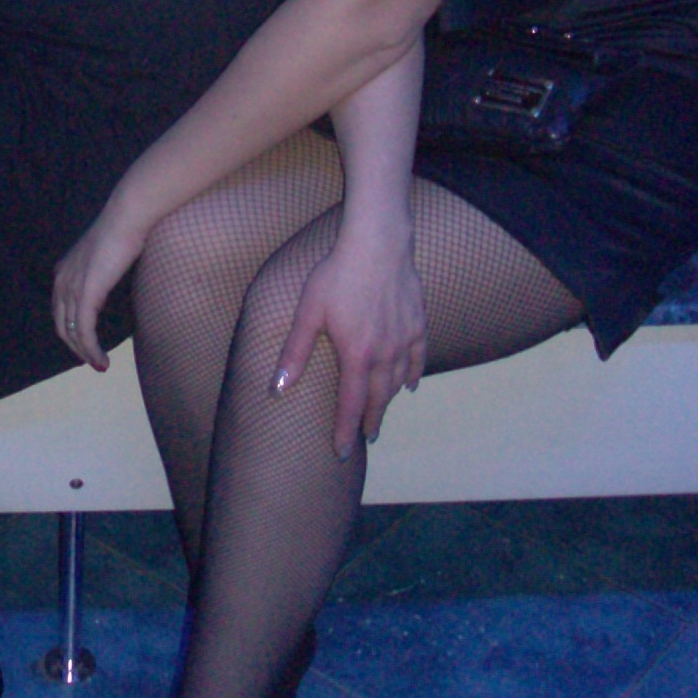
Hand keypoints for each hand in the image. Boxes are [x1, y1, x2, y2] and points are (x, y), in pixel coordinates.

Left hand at [52, 195, 153, 371]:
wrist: (125, 218)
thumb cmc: (122, 232)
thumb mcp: (104, 257)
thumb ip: (99, 273)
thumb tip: (107, 284)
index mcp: (63, 272)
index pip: (61, 311)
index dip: (71, 332)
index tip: (85, 347)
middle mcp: (61, 281)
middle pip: (62, 326)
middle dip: (76, 348)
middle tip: (92, 361)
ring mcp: (71, 288)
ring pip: (73, 333)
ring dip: (86, 354)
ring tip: (100, 366)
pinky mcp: (86, 295)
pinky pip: (85, 331)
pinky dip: (92, 350)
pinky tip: (102, 361)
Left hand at [273, 220, 426, 457]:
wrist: (378, 245)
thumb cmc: (337, 275)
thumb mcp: (308, 312)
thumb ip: (294, 353)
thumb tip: (277, 388)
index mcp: (356, 355)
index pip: (350, 404)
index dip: (344, 430)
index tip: (341, 452)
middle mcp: (385, 354)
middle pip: (379, 398)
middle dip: (370, 421)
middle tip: (365, 438)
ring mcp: (406, 340)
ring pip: (398, 382)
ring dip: (389, 401)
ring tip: (380, 413)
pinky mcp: (419, 325)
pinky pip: (418, 359)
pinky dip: (413, 375)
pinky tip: (409, 384)